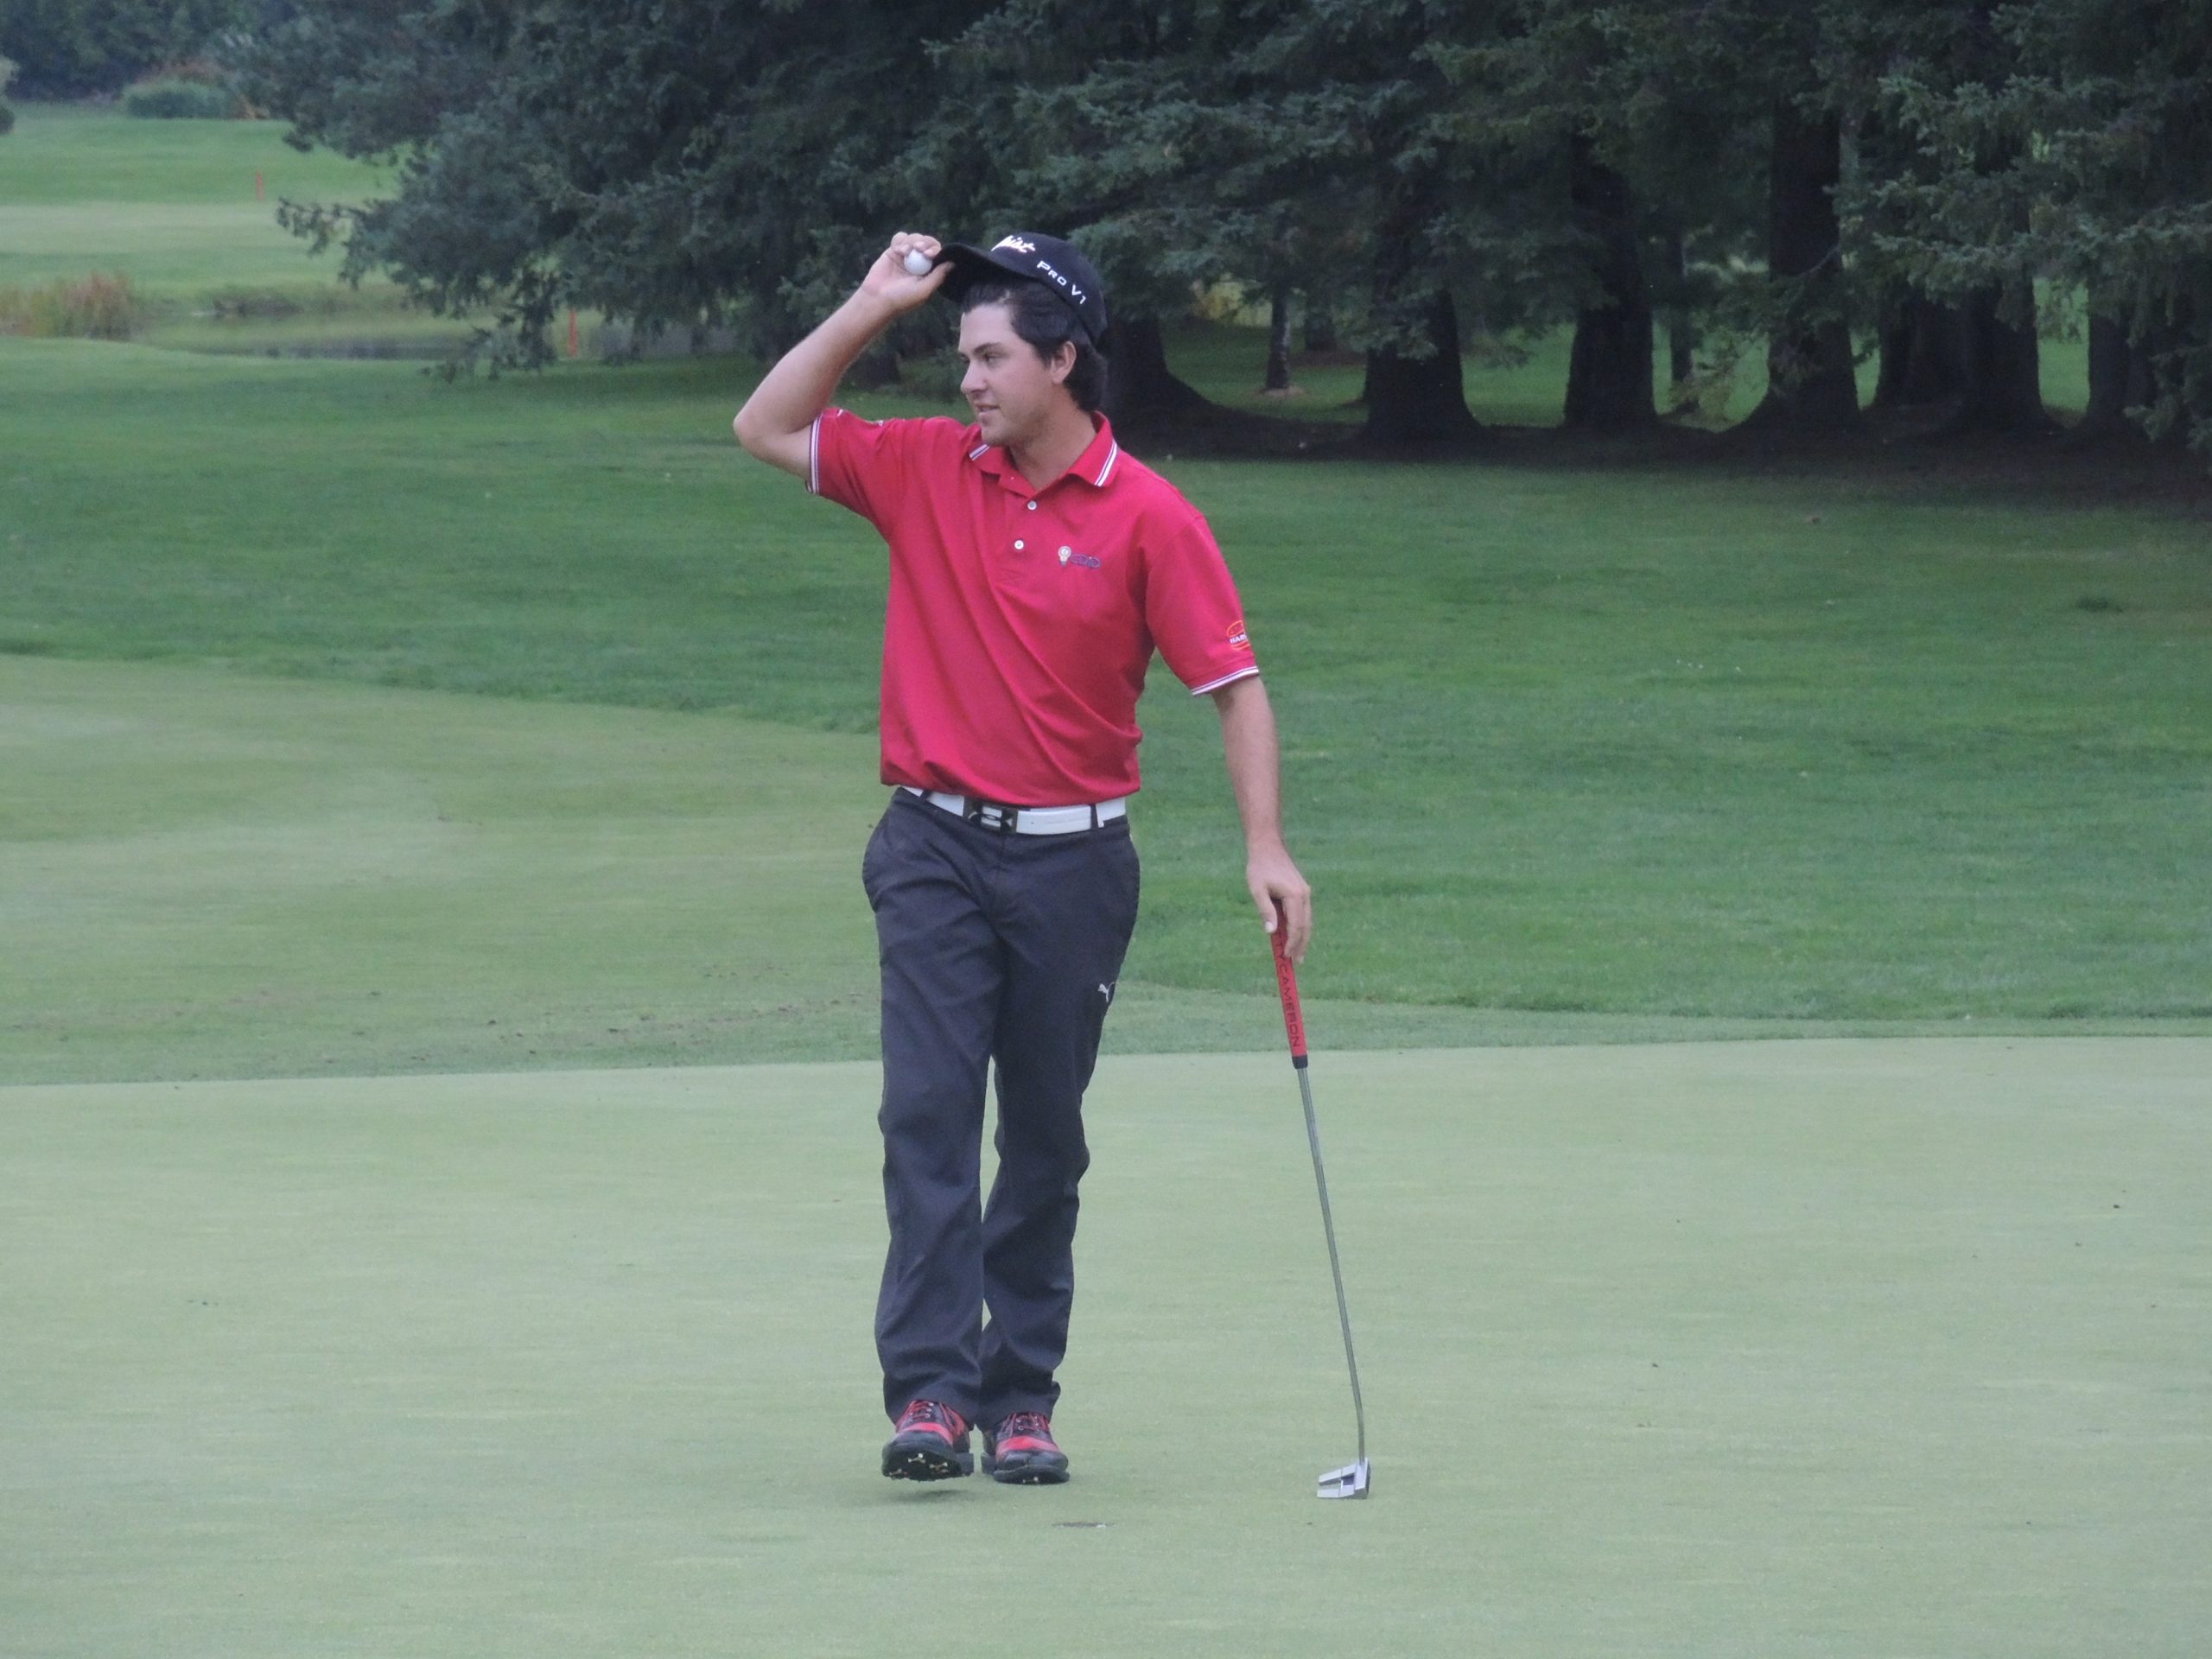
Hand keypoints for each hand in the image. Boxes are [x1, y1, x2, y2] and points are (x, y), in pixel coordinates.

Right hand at [860, 231, 951, 313]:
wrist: (877, 298)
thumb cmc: (902, 298)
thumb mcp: (924, 290)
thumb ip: (938, 276)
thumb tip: (952, 263)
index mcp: (928, 271)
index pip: (937, 253)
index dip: (935, 249)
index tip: (929, 255)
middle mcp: (918, 262)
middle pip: (927, 242)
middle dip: (925, 242)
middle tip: (919, 249)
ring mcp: (906, 256)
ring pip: (914, 238)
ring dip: (911, 241)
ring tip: (904, 252)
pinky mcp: (893, 251)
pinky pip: (900, 237)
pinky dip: (900, 240)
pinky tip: (897, 251)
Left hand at [1248, 843, 1311, 964]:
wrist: (1268, 846)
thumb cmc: (1259, 867)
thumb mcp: (1257, 890)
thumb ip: (1265, 911)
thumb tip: (1271, 932)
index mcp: (1295, 896)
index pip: (1296, 925)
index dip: (1292, 943)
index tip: (1286, 957)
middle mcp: (1304, 895)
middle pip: (1306, 926)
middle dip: (1301, 945)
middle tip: (1296, 962)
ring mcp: (1305, 893)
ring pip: (1307, 920)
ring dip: (1302, 937)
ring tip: (1296, 953)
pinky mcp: (1302, 891)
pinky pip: (1304, 913)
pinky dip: (1300, 926)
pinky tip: (1294, 935)